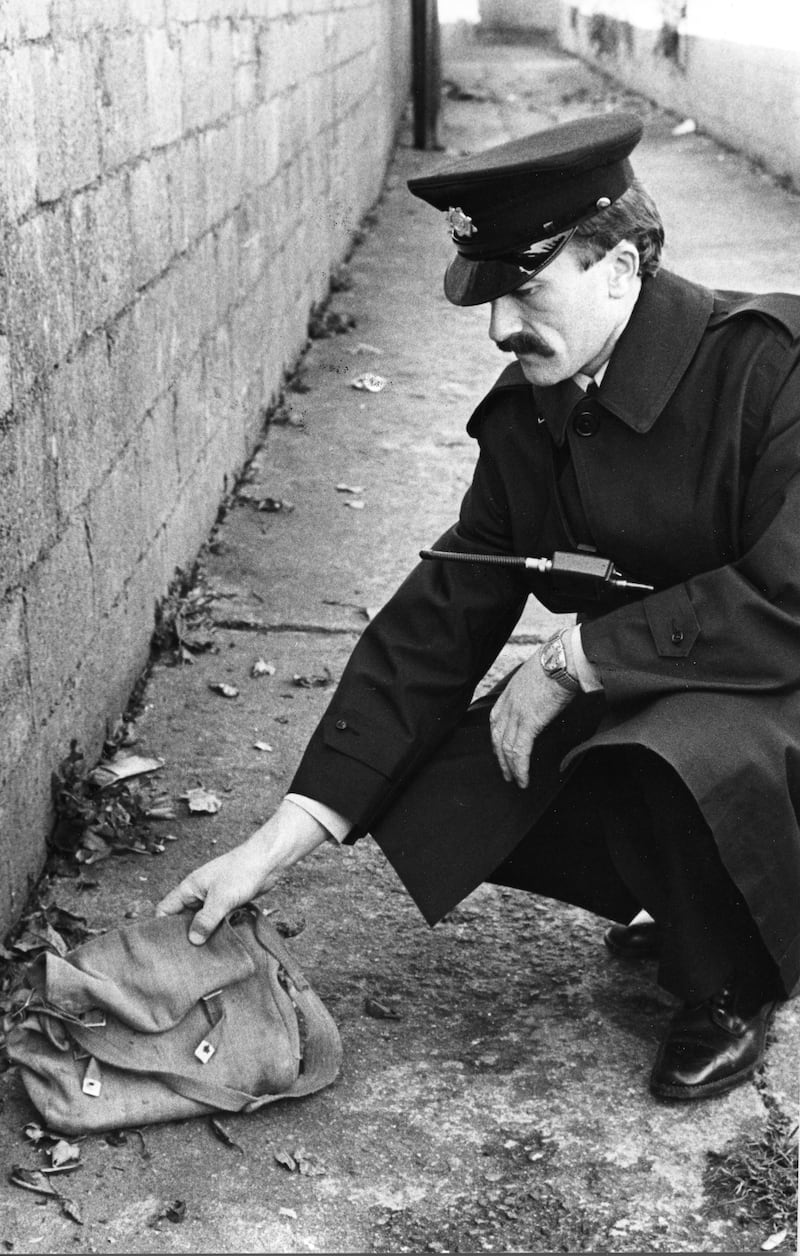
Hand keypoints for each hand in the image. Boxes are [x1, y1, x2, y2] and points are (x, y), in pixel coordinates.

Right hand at [155, 800, 328, 943]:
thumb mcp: (221, 898)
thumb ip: (205, 920)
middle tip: (184, 959)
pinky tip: (218, 947)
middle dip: (183, 936)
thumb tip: (193, 940)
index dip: (160, 928)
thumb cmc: (241, 871)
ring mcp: (212, 900)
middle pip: (182, 919)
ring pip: (200, 922)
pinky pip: (215, 922)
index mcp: (188, 888)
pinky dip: (216, 932)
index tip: (162, 948)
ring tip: (201, 957)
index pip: (165, 910)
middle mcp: (197, 895)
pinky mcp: (226, 905)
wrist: (267, 861)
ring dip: (202, 936)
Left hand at [490, 652, 574, 788]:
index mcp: (510, 690)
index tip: (500, 748)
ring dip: (509, 767)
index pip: (496, 718)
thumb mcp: (540, 672)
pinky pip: (520, 751)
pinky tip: (523, 780)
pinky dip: (520, 768)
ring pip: (506, 747)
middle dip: (500, 756)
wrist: (564, 658)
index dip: (497, 736)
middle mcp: (509, 702)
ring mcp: (516, 713)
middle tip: (505, 771)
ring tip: (514, 780)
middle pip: (497, 735)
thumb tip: (548, 691)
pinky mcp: (528, 722)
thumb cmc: (559, 661)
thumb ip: (537, 686)